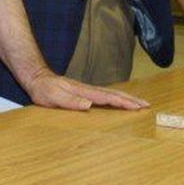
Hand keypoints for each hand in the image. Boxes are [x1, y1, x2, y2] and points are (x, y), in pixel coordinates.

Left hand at [25, 70, 148, 111]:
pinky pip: (104, 96)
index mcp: (84, 92)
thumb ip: (70, 101)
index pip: (109, 98)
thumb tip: (89, 104)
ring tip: (138, 103)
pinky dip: (116, 98)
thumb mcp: (53, 98)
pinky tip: (118, 102)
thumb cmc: (44, 90)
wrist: (37, 78)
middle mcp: (88, 90)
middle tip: (147, 105)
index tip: (138, 107)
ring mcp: (87, 90)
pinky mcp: (84, 93)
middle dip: (131, 100)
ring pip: (111, 94)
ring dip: (126, 98)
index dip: (124, 103)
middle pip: (115, 94)